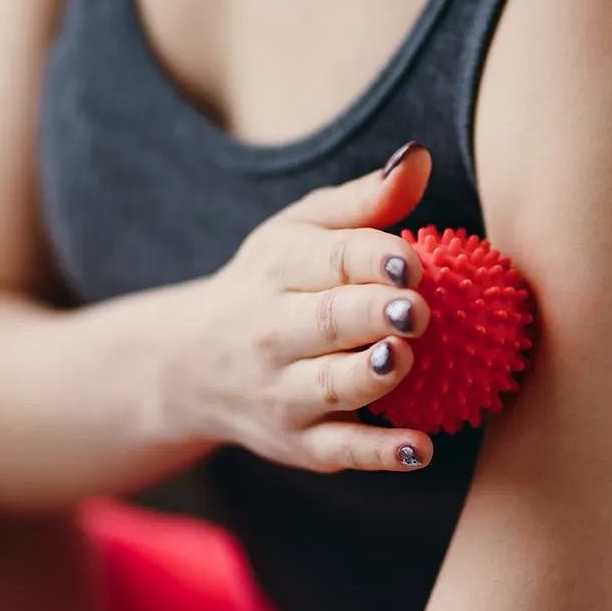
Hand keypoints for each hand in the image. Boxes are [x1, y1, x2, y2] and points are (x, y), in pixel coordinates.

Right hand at [173, 142, 436, 471]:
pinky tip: (422, 450)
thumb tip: (419, 156)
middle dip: (371, 314)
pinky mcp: (298, 443)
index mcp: (280, 269)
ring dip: (368, 377)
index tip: (411, 259)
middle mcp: (274, 332)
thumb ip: (364, 200)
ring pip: (329, 387)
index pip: (328, 258)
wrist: (189, 366)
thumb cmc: (272, 284)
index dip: (371, 257)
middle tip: (415, 310)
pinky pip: (340, 450)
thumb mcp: (300, 231)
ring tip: (401, 359)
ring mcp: (283, 392)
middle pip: (327, 321)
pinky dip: (380, 454)